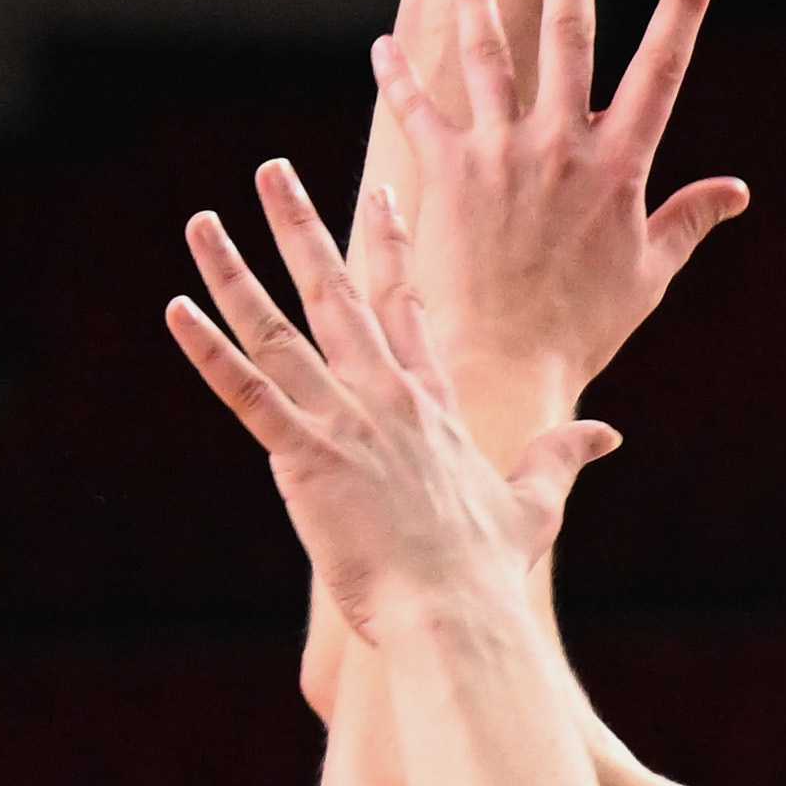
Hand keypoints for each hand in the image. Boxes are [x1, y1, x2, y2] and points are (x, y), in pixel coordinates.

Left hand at [173, 159, 616, 640]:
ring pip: (278, 330)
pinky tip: (176, 308)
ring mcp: (344, 421)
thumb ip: (563, 458)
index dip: (391, 246)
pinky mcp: (305, 456)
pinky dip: (208, 351)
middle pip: (336, 291)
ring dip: (234, 273)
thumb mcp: (536, 505)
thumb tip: (609, 434)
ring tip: (200, 222)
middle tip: (271, 170)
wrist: (456, 615)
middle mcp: (386, 396)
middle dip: (301, 225)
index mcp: (433, 404)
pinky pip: (246, 392)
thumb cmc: (489, 572)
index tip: (383, 193)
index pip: (407, 305)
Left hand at [369, 0, 739, 433]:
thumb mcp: (647, 273)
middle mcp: (561, 145)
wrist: (504, 364)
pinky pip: (418, 111)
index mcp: (619, 166)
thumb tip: (737, 192)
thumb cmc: (582, 327)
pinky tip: (380, 47)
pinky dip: (398, 78)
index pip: (662, 69)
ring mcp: (500, 154)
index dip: (685, 7)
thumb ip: (688, 220)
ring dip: (481, 0)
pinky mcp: (447, 174)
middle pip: (570, 35)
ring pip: (490, 56)